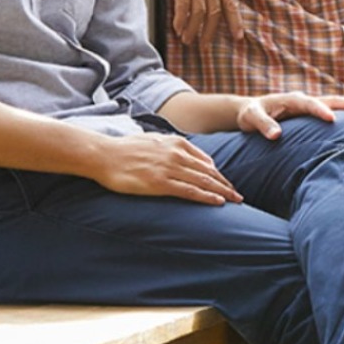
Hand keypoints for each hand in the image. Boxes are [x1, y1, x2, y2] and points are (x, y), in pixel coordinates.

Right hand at [98, 131, 242, 204]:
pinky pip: (190, 191)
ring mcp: (170, 168)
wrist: (104, 154)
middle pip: (210, 172)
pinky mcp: (160, 183)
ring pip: (204, 181)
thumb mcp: (153, 140)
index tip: (227, 185)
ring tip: (235, 201)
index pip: (206, 162)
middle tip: (239, 196)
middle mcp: (177, 154)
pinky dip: (207, 196)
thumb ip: (172, 146)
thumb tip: (185, 155)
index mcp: (176, 143)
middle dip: (226, 185)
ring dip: (223, 192)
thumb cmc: (125, 149)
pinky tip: (218, 202)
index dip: (219, 175)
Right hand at [148, 0, 242, 47]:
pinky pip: (183, 6)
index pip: (231, 2)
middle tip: (204, 45)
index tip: (237, 37)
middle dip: (209, 31)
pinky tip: (178, 28)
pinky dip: (181, 20)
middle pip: (214, 12)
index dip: (235, 21)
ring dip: (193, 29)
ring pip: (199, 12)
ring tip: (187, 39)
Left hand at [236, 93, 343, 139]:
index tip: (331, 119)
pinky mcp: (311, 116)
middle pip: (330, 99)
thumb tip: (276, 136)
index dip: (320, 110)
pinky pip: (330, 113)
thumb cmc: (250, 114)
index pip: (309, 103)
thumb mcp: (251, 118)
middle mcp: (303, 101)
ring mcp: (309, 108)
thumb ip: (263, 124)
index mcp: (291, 99)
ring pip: (334, 105)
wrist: (250, 112)